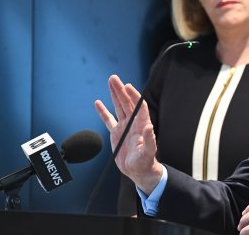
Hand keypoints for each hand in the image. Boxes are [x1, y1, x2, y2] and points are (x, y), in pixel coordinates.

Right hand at [94, 74, 161, 193]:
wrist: (138, 171)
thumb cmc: (146, 162)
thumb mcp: (148, 153)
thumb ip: (149, 140)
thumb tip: (149, 127)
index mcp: (142, 125)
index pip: (139, 106)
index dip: (134, 96)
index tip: (127, 86)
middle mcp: (133, 123)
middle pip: (127, 103)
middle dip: (120, 90)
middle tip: (114, 78)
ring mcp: (124, 127)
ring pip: (118, 107)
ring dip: (114, 95)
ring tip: (110, 82)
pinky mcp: (116, 133)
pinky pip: (108, 120)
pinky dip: (103, 112)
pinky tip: (98, 102)